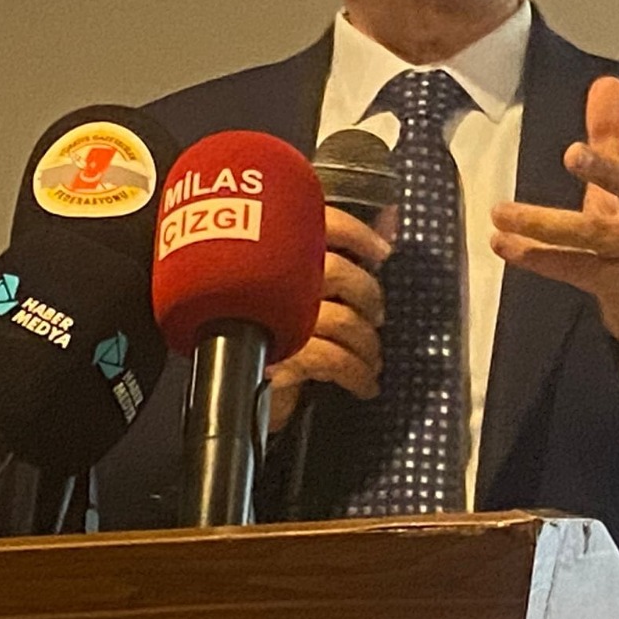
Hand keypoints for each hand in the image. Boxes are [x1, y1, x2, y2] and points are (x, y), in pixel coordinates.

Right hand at [264, 206, 391, 432]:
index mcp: (275, 253)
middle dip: (368, 296)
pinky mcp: (278, 357)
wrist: (232, 396)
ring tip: (373, 359)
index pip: (319, 222)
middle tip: (376, 317)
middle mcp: (272, 278)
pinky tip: (365, 384)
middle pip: (337, 270)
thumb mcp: (302, 297)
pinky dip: (357, 373)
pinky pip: (333, 359)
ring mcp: (272, 317)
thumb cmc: (270, 340)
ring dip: (367, 344)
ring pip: (341, 319)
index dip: (356, 233)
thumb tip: (386, 229)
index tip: (381, 251)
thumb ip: (337, 261)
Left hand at [491, 76, 618, 365]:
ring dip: (544, 224)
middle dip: (607, 169)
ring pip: (593, 235)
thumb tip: (607, 81)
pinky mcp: (618, 285)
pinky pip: (573, 268)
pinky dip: (537, 257)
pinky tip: (504, 243)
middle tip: (573, 153)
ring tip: (502, 212)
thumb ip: (613, 135)